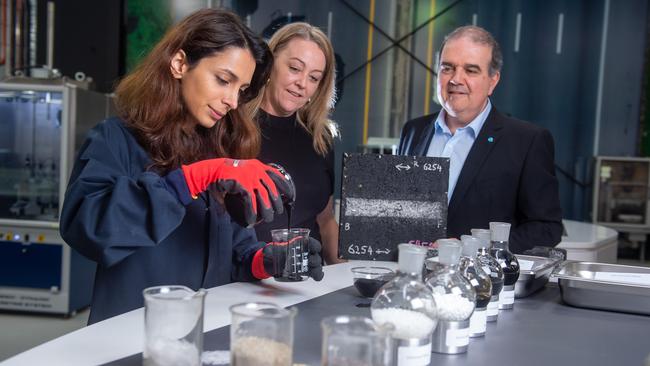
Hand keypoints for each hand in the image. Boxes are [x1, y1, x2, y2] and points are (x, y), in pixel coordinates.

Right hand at [180, 158, 294, 225]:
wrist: (210, 171)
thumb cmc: (223, 174)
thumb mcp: (241, 175)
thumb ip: (249, 186)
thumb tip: (253, 198)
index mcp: (257, 166)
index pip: (276, 175)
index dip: (285, 185)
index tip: (290, 194)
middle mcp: (256, 170)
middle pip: (272, 189)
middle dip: (277, 202)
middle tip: (278, 211)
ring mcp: (250, 177)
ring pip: (264, 197)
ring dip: (267, 210)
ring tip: (268, 219)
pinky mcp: (243, 185)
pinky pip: (251, 202)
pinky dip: (252, 212)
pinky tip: (252, 219)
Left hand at [254, 237, 323, 280]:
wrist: (272, 263)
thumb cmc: (275, 253)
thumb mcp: (271, 250)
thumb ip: (269, 250)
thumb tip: (266, 251)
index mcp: (300, 244)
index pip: (311, 243)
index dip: (314, 244)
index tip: (313, 247)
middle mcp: (305, 253)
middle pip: (315, 255)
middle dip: (315, 258)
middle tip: (310, 262)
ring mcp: (306, 263)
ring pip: (316, 265)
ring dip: (317, 269)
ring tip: (314, 274)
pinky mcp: (305, 271)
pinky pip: (314, 273)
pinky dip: (317, 275)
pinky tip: (316, 278)